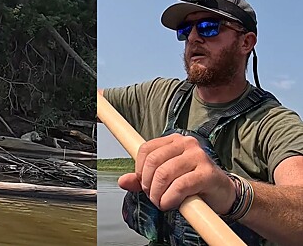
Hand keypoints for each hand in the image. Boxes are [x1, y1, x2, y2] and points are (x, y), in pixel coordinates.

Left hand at [118, 133, 235, 213]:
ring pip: (164, 174)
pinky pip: (179, 186)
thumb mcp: (165, 179)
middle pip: (153, 161)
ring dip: (158, 194)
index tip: (144, 184)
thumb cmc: (193, 184)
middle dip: (148, 184)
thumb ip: (143, 179)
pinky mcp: (207, 173)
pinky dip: (170, 198)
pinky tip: (171, 204)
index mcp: (173, 141)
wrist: (222, 193)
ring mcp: (198, 156)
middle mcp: (186, 143)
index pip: (146, 149)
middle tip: (153, 196)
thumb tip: (122, 181)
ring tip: (162, 202)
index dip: (140, 170)